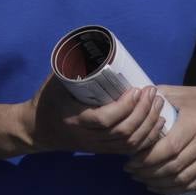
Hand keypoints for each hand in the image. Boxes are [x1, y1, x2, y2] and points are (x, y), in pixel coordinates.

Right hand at [28, 75, 164, 155]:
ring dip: (148, 124)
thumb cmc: (48, 100)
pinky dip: (148, 137)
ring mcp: (96, 146)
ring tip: (158, 104)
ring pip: (129, 143)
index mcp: (74, 119)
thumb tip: (91, 44)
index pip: (104, 119)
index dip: (124, 107)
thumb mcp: (55, 81)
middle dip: (142, 112)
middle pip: (122, 132)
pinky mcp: (103, 150)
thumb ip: (72, 66)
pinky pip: (130, 149)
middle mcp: (87, 137)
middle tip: (152, 92)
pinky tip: (158, 123)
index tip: (136, 90)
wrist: (38, 129)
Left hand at [125, 85, 195, 194]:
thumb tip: (131, 103)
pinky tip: (158, 186)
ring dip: (159, 182)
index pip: (170, 147)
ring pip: (183, 178)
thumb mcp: (178, 93)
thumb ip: (154, 98)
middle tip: (131, 171)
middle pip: (174, 165)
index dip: (148, 157)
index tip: (130, 159)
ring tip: (140, 178)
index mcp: (195, 121)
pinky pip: (194, 183)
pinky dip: (174, 188)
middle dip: (149, 171)